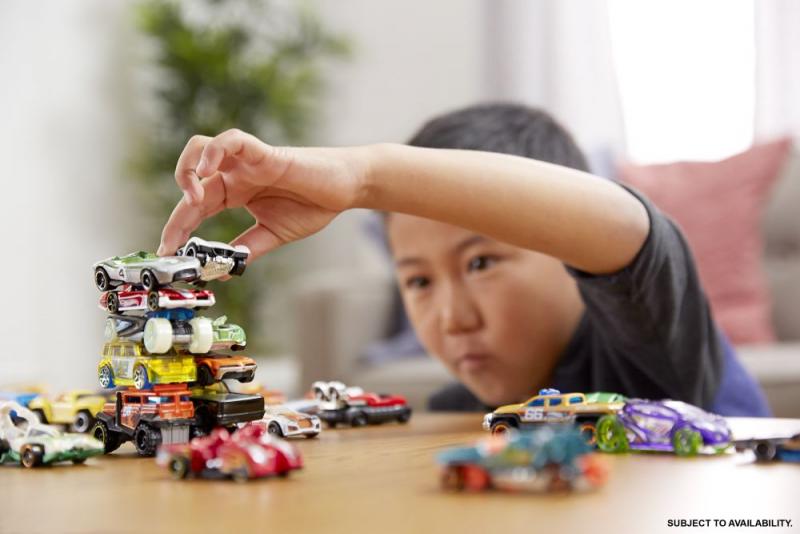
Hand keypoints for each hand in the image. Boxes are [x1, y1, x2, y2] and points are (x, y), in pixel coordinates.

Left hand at [158, 129, 366, 259]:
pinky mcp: (264, 152)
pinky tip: (208, 172)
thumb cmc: (313, 206)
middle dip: (178, 210)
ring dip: (187, 171)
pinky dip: (213, 151)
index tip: (168, 250)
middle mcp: (235, 174)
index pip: (196, 207)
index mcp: (235, 192)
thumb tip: (223, 271)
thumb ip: (248, 249)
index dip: (178, 227)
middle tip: (177, 237)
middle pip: (191, 179)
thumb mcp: (272, 234)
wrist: (345, 191)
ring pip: (200, 147)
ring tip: (195, 199)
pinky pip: (230, 140)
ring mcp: (247, 160)